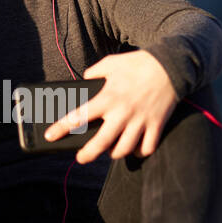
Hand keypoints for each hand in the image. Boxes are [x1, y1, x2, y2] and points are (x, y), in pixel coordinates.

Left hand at [42, 51, 179, 164]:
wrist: (171, 65)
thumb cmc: (137, 63)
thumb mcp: (110, 63)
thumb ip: (94, 72)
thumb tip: (85, 78)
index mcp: (108, 98)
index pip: (80, 116)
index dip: (62, 127)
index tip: (50, 136)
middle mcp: (123, 113)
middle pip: (102, 142)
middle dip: (88, 154)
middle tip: (80, 158)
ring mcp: (141, 121)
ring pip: (125, 148)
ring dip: (114, 153)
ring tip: (109, 152)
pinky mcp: (157, 125)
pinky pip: (148, 147)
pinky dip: (140, 152)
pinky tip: (134, 150)